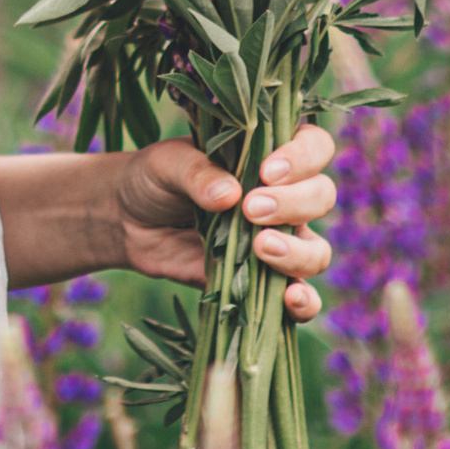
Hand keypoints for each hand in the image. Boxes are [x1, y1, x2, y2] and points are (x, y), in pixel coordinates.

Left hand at [111, 123, 337, 319]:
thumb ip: (196, 173)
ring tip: (260, 248)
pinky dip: (305, 302)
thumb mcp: (167, 164)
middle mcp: (284, 197)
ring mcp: (279, 241)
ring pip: (317, 250)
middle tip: (250, 209)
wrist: (127, 222)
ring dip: (298, 252)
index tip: (268, 171)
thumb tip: (229, 195)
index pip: (315, 147)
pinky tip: (291, 298)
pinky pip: (301, 297)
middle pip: (322, 197)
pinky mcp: (263, 282)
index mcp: (269, 155)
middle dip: (294, 203)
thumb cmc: (154, 178)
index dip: (304, 157)